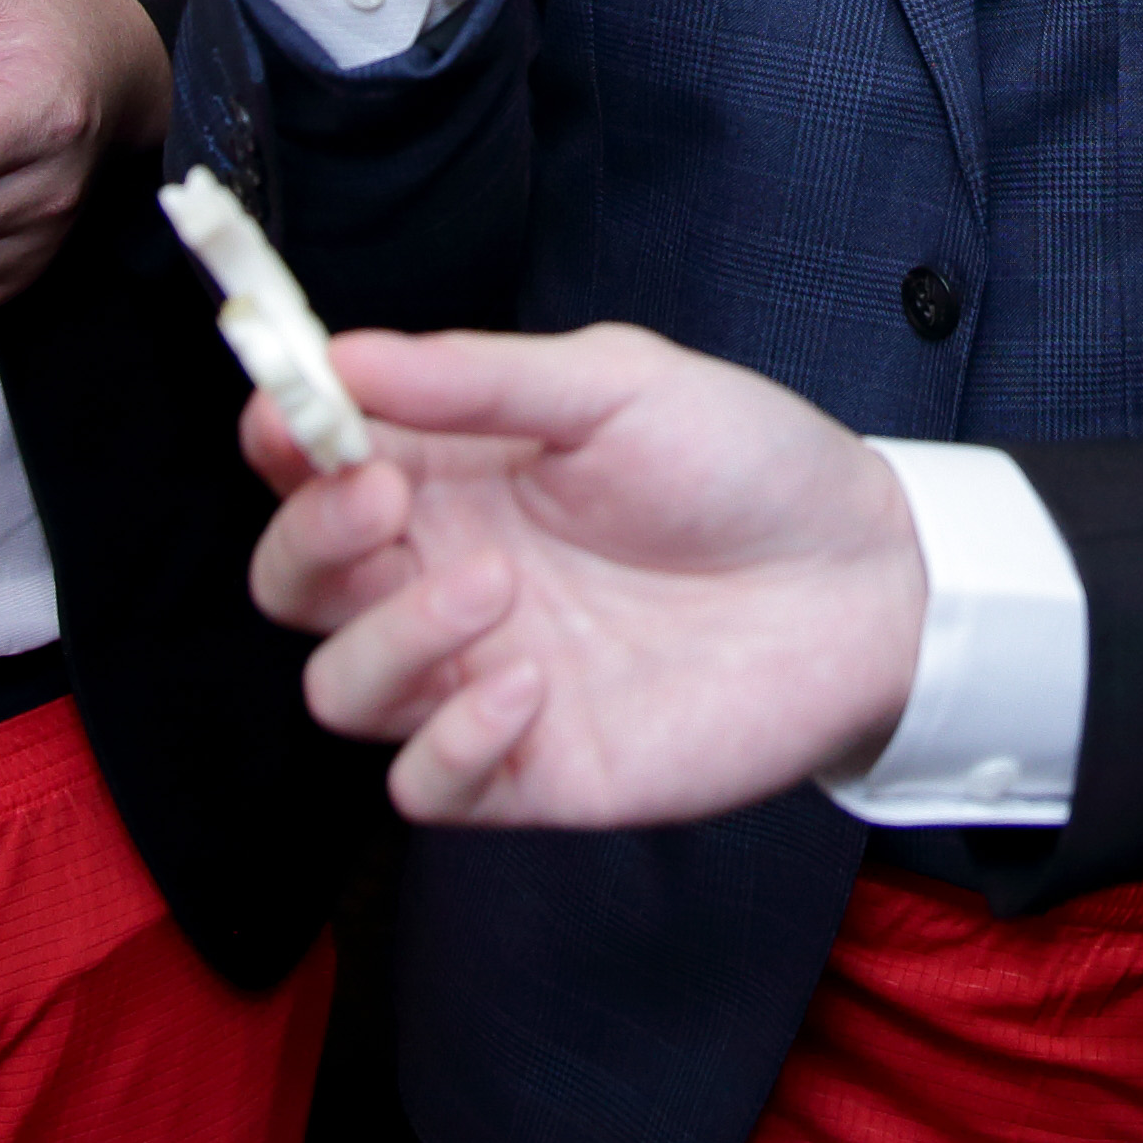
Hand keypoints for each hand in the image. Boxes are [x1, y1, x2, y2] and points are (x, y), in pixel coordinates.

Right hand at [251, 326, 928, 826]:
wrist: (863, 579)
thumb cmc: (744, 464)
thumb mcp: (616, 384)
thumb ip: (476, 379)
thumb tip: (340, 354)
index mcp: (451, 474)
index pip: (308, 466)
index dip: (279, 440)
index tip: (292, 416)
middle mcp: (444, 575)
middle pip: (295, 585)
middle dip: (310, 543)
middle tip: (388, 504)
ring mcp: (479, 678)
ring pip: (340, 690)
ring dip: (390, 640)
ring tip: (498, 588)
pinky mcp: (531, 768)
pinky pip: (424, 787)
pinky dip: (450, 743)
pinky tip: (529, 685)